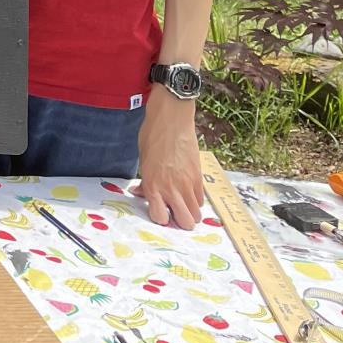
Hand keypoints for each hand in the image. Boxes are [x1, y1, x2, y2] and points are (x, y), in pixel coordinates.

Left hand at [132, 89, 203, 228]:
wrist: (171, 120)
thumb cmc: (152, 136)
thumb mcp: (143, 159)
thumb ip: (145, 180)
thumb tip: (141, 192)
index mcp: (153, 184)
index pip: (160, 217)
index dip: (159, 217)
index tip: (158, 210)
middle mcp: (171, 188)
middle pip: (185, 222)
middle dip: (180, 221)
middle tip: (174, 211)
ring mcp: (188, 184)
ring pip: (197, 215)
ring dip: (190, 212)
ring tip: (182, 203)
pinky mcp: (199, 177)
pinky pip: (201, 199)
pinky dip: (195, 200)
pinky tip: (188, 191)